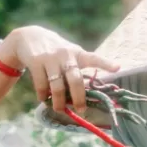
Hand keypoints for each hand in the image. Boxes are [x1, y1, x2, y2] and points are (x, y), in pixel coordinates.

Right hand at [0, 26, 120, 112]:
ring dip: (58, 100)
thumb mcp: (70, 54)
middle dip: (79, 97)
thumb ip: (77, 71)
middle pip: (75, 80)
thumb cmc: (56, 51)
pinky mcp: (36, 61)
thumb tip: (81, 97)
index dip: (105, 63)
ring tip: (59, 109)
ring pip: (57, 85)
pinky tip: (43, 99)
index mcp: (78, 54)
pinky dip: (43, 94)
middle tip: (81, 110)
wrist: (28, 36)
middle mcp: (66, 55)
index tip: (117, 68)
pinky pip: (41, 84)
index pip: (94, 58)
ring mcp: (50, 58)